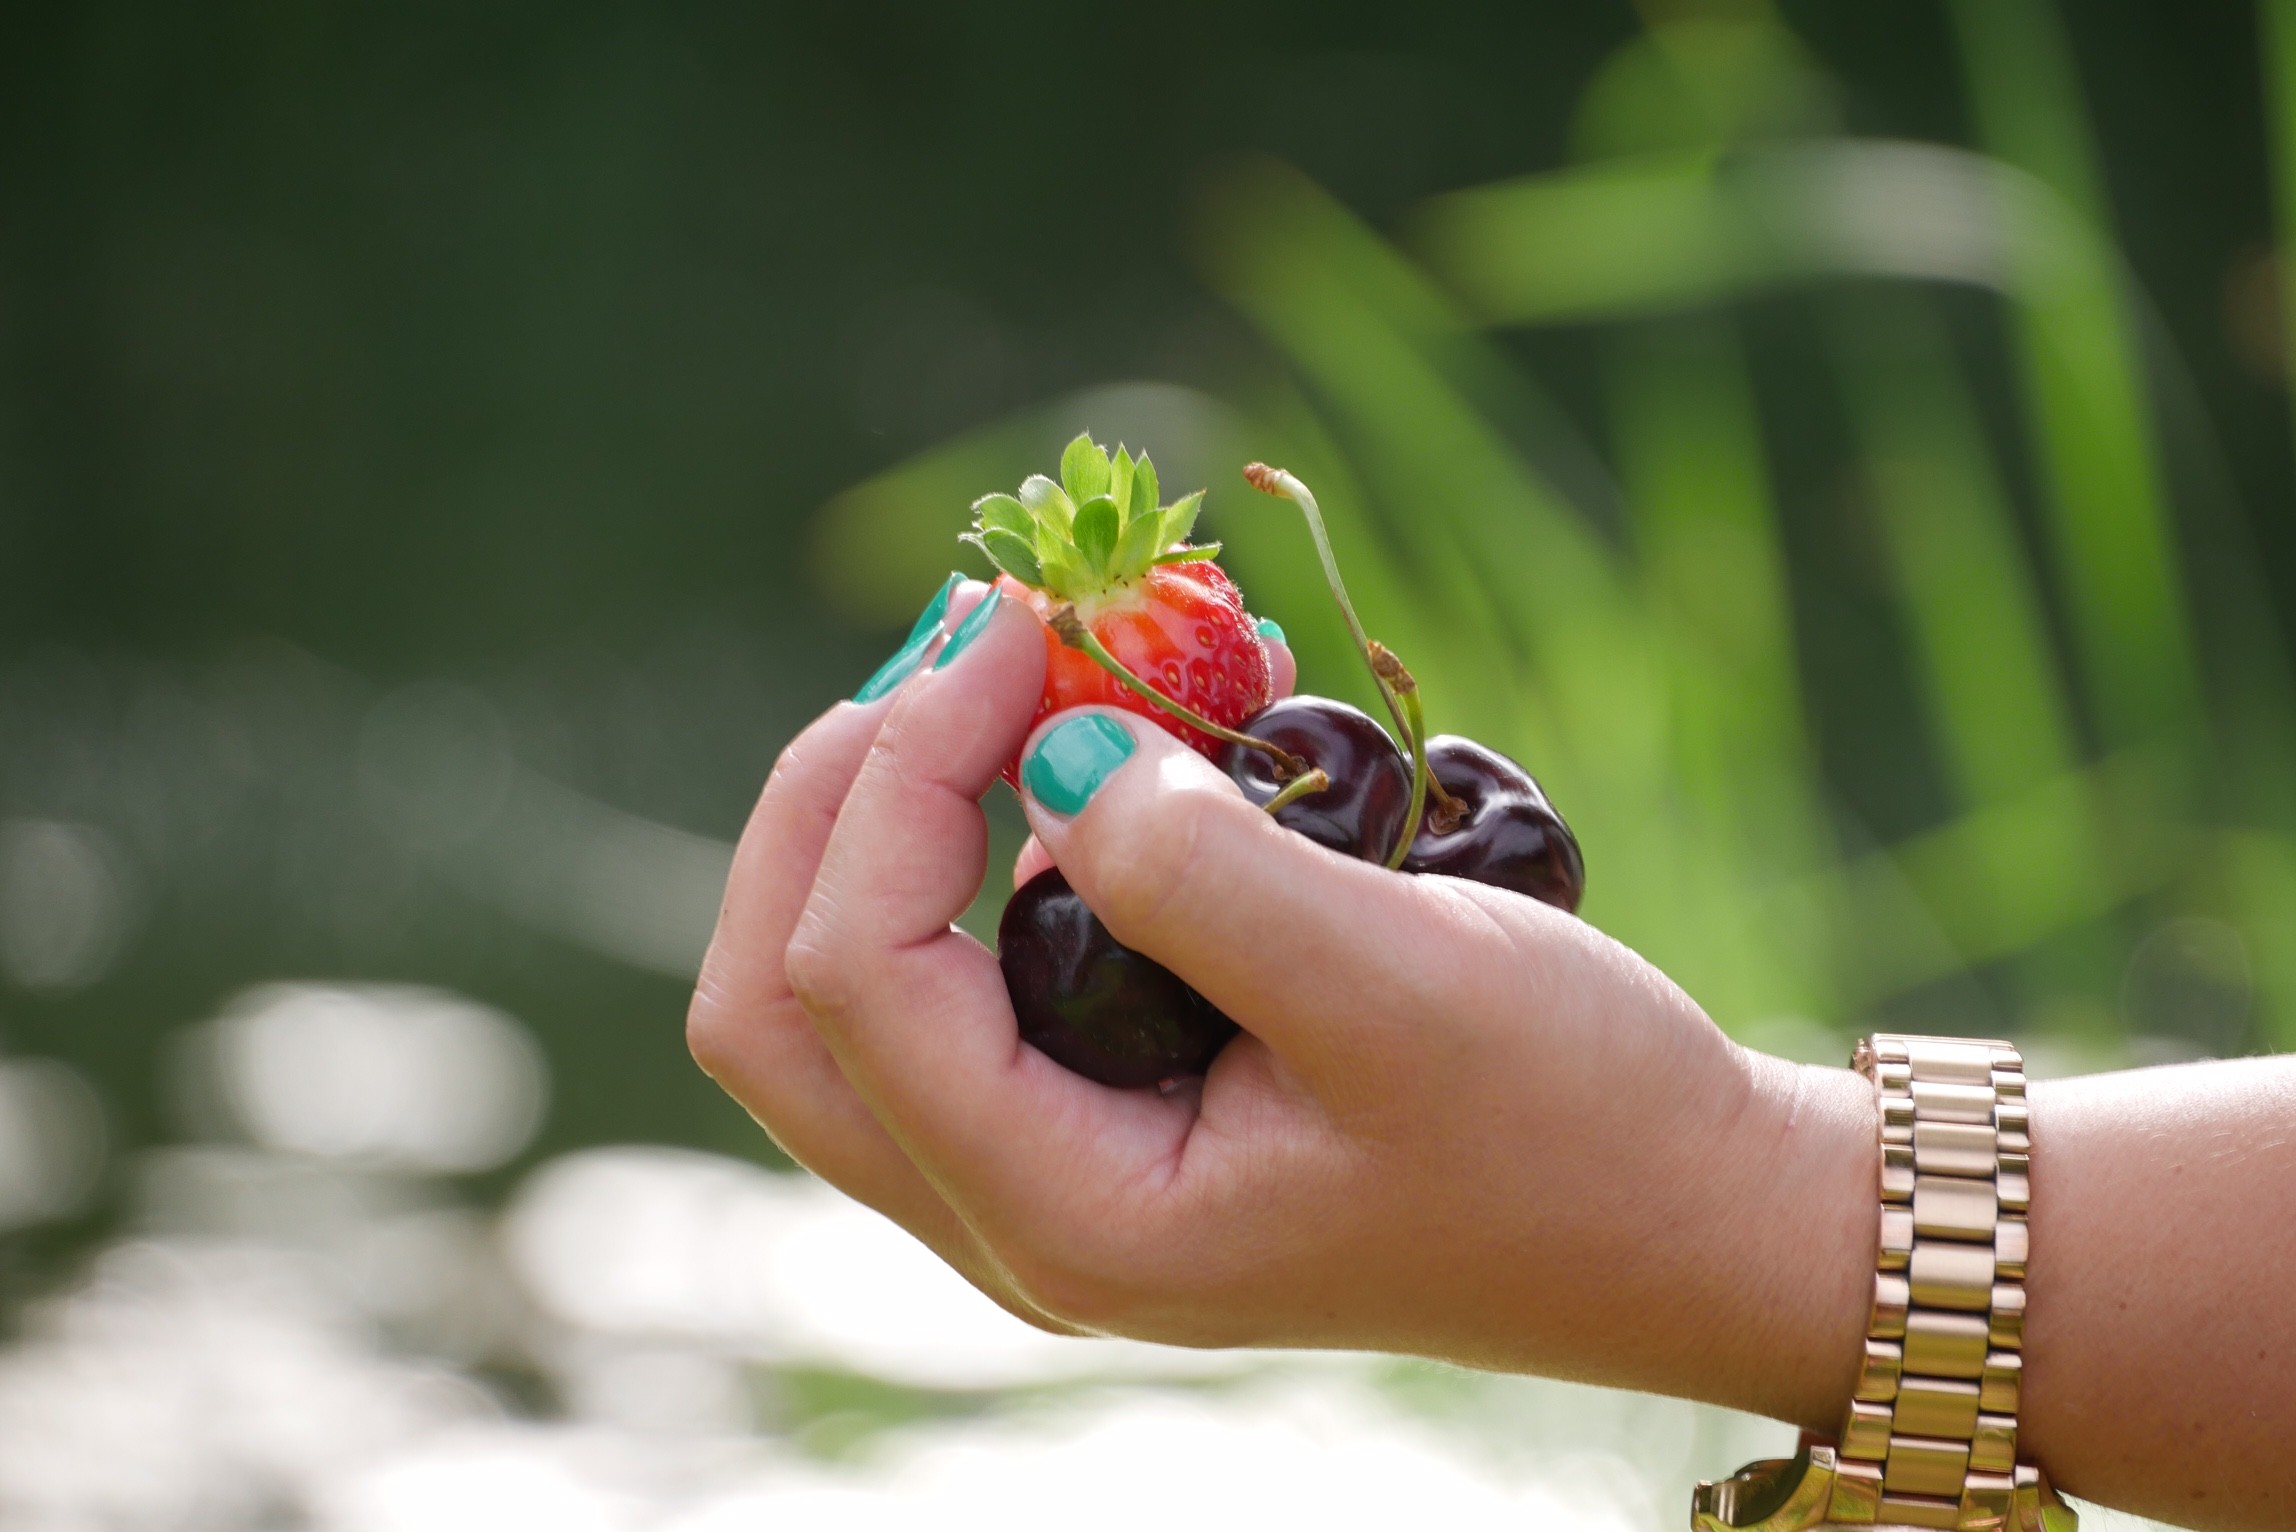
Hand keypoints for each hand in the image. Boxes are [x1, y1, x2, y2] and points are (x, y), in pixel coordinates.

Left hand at [687, 585, 1875, 1421]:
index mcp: (1070, 1215)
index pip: (855, 977)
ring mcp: (1047, 1177)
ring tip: (1020, 676)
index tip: (1026, 622)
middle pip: (780, 1011)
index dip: (899, 772)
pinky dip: (977, 858)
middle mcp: (1020, 1218)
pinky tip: (1090, 758)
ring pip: (841, 1004)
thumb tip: (1048, 747)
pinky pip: (954, 989)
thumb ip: (1199, 872)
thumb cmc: (1573, 1120)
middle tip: (964, 646)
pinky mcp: (1099, 1123)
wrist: (1680, 1219)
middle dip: (836, 801)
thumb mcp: (1400, 981)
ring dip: (892, 821)